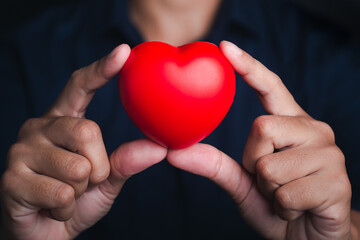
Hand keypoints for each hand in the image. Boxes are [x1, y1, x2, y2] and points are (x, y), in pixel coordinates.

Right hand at [0, 44, 166, 238]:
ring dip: (81, 191)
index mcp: (63, 121)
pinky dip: (66, 207)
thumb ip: (128, 161)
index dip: (101, 69)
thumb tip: (159, 147)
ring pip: (77, 166)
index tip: (125, 52)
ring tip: (66, 195)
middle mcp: (39, 128)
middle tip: (85, 182)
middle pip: (87, 131)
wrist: (48, 234)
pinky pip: (61, 192)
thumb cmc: (79, 200)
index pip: (79, 87)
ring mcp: (21, 150)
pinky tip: (52, 207)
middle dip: (97, 167)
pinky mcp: (10, 178)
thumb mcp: (107, 179)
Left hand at [167, 41, 354, 238]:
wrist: (311, 239)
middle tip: (269, 180)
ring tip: (285, 196)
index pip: (272, 87)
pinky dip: (281, 208)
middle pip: (261, 127)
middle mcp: (314, 130)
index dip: (249, 67)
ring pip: (270, 164)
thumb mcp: (243, 183)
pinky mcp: (338, 181)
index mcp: (292, 124)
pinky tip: (298, 209)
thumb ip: (214, 165)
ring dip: (267, 189)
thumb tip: (174, 152)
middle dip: (253, 162)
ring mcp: (329, 154)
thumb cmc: (277, 206)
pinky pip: (284, 192)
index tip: (225, 47)